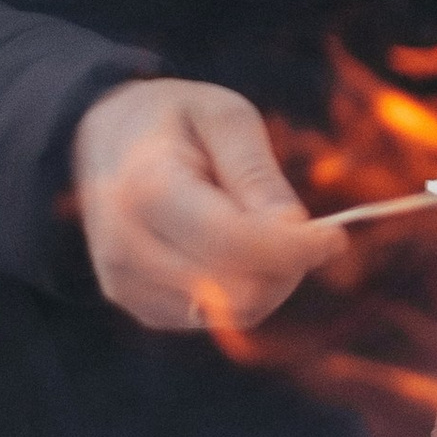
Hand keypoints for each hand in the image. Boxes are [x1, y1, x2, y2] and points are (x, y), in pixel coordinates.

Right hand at [72, 78, 339, 333]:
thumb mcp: (223, 116)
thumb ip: (258, 174)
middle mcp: (126, 245)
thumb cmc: (173, 121)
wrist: (103, 141)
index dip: (295, 248)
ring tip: (262, 231)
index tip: (334, 236)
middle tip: (303, 230)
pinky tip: (231, 250)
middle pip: (237, 290)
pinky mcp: (137, 305)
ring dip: (267, 281)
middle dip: (286, 265)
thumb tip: (296, 232)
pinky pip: (212, 320)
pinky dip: (240, 292)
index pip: (234, 243)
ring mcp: (125, 282)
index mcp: (146, 188)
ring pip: (230, 315)